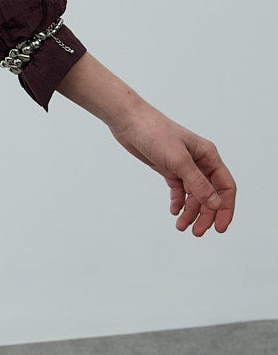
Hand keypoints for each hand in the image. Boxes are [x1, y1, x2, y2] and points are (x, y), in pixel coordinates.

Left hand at [106, 100, 235, 235]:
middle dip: (206, 215)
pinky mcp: (169, 169)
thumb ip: (198, 183)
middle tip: (196, 232)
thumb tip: (216, 204)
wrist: (129, 122)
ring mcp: (184, 166)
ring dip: (190, 212)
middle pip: (210, 194)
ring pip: (194, 195)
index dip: (225, 208)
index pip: (225, 186)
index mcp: (208, 156)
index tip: (219, 228)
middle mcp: (200, 162)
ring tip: (181, 226)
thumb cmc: (155, 133)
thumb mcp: (179, 160)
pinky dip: (178, 202)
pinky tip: (174, 212)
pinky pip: (179, 190)